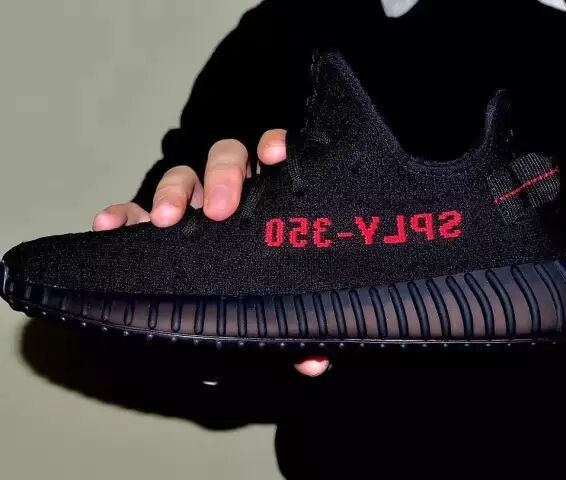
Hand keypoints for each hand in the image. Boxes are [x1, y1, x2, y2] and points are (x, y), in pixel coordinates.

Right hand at [93, 129, 329, 377]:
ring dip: (173, 192)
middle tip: (221, 210)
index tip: (275, 156)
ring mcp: (191, 207)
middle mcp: (230, 196)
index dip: (273, 148)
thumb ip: (297, 332)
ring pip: (182, 177)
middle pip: (227, 159)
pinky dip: (122, 214)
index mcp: (266, 204)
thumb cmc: (258, 299)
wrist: (223, 311)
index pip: (272, 161)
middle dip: (223, 175)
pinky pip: (133, 211)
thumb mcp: (278, 313)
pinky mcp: (153, 225)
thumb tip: (313, 363)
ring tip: (165, 220)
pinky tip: (108, 225)